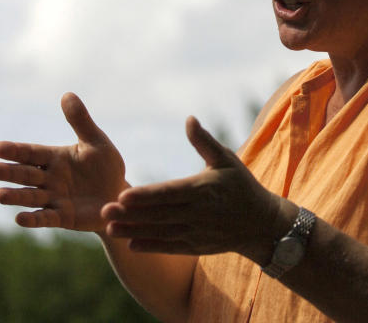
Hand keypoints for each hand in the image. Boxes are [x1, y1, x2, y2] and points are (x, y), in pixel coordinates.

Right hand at [0, 92, 127, 232]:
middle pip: (24, 174)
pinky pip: (46, 218)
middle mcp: (49, 178)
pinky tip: (19, 219)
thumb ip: (80, 121)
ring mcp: (54, 199)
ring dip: (15, 196)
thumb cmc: (106, 167)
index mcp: (54, 158)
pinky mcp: (63, 218)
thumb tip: (67, 94)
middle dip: (7, 172)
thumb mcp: (96, 142)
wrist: (120, 196)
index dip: (14, 151)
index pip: (30, 153)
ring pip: (31, 197)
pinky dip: (33, 219)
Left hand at [101, 116, 283, 261]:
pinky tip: (131, 244)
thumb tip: (189, 119)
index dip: (145, 195)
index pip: (168, 193)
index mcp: (202, 189)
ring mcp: (197, 232)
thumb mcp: (226, 159)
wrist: (262, 224)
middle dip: (131, 214)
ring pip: (160, 233)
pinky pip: (170, 247)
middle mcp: (197, 213)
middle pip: (159, 214)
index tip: (123, 194)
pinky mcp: (197, 246)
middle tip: (105, 210)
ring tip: (110, 229)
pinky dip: (151, 247)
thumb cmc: (242, 185)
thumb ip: (204, 141)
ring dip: (134, 231)